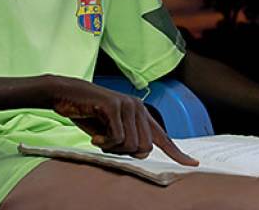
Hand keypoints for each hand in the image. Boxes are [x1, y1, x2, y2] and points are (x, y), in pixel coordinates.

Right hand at [49, 76, 199, 165]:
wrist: (65, 95)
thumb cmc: (88, 115)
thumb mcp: (111, 131)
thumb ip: (128, 140)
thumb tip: (142, 154)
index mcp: (140, 113)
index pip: (163, 137)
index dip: (177, 152)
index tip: (193, 163)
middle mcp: (138, 107)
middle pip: (144, 148)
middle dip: (125, 152)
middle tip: (108, 142)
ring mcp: (127, 105)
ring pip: (132, 145)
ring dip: (112, 147)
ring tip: (101, 135)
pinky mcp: (115, 106)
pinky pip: (118, 138)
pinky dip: (104, 142)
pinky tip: (96, 134)